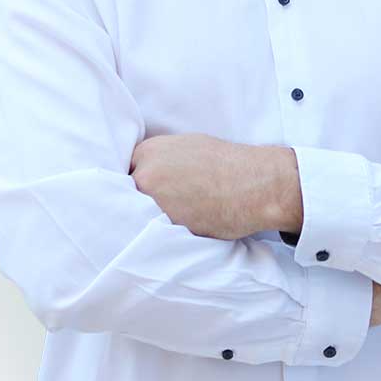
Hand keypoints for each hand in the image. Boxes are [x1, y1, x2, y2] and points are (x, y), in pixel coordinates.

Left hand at [129, 132, 275, 239]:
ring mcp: (153, 202)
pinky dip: (160, 234)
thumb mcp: (188, 146)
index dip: (137, 183)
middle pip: (127, 193)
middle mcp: (145, 174)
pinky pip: (153, 232)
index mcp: (148, 150)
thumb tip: (150, 171)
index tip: (148, 192)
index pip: (127, 170)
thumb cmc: (227, 163)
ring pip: (137, 215)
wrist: (254, 184)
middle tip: (158, 208)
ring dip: (147, 219)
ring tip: (169, 220)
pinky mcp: (166, 227)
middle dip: (138, 201)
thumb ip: (162, 158)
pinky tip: (176, 231)